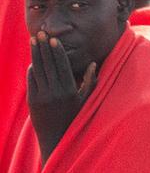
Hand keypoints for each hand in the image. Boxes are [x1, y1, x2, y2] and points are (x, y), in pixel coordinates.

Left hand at [27, 32, 95, 160]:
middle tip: (40, 32)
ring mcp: (42, 96)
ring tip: (34, 40)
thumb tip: (94, 64)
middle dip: (44, 47)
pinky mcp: (32, 100)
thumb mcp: (86, 102)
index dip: (57, 51)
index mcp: (69, 91)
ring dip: (35, 53)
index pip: (62, 65)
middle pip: (47, 64)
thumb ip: (90, 82)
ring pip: (37, 69)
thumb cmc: (77, 119)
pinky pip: (31, 79)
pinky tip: (34, 59)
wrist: (58, 139)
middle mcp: (55, 93)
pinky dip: (32, 68)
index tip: (54, 38)